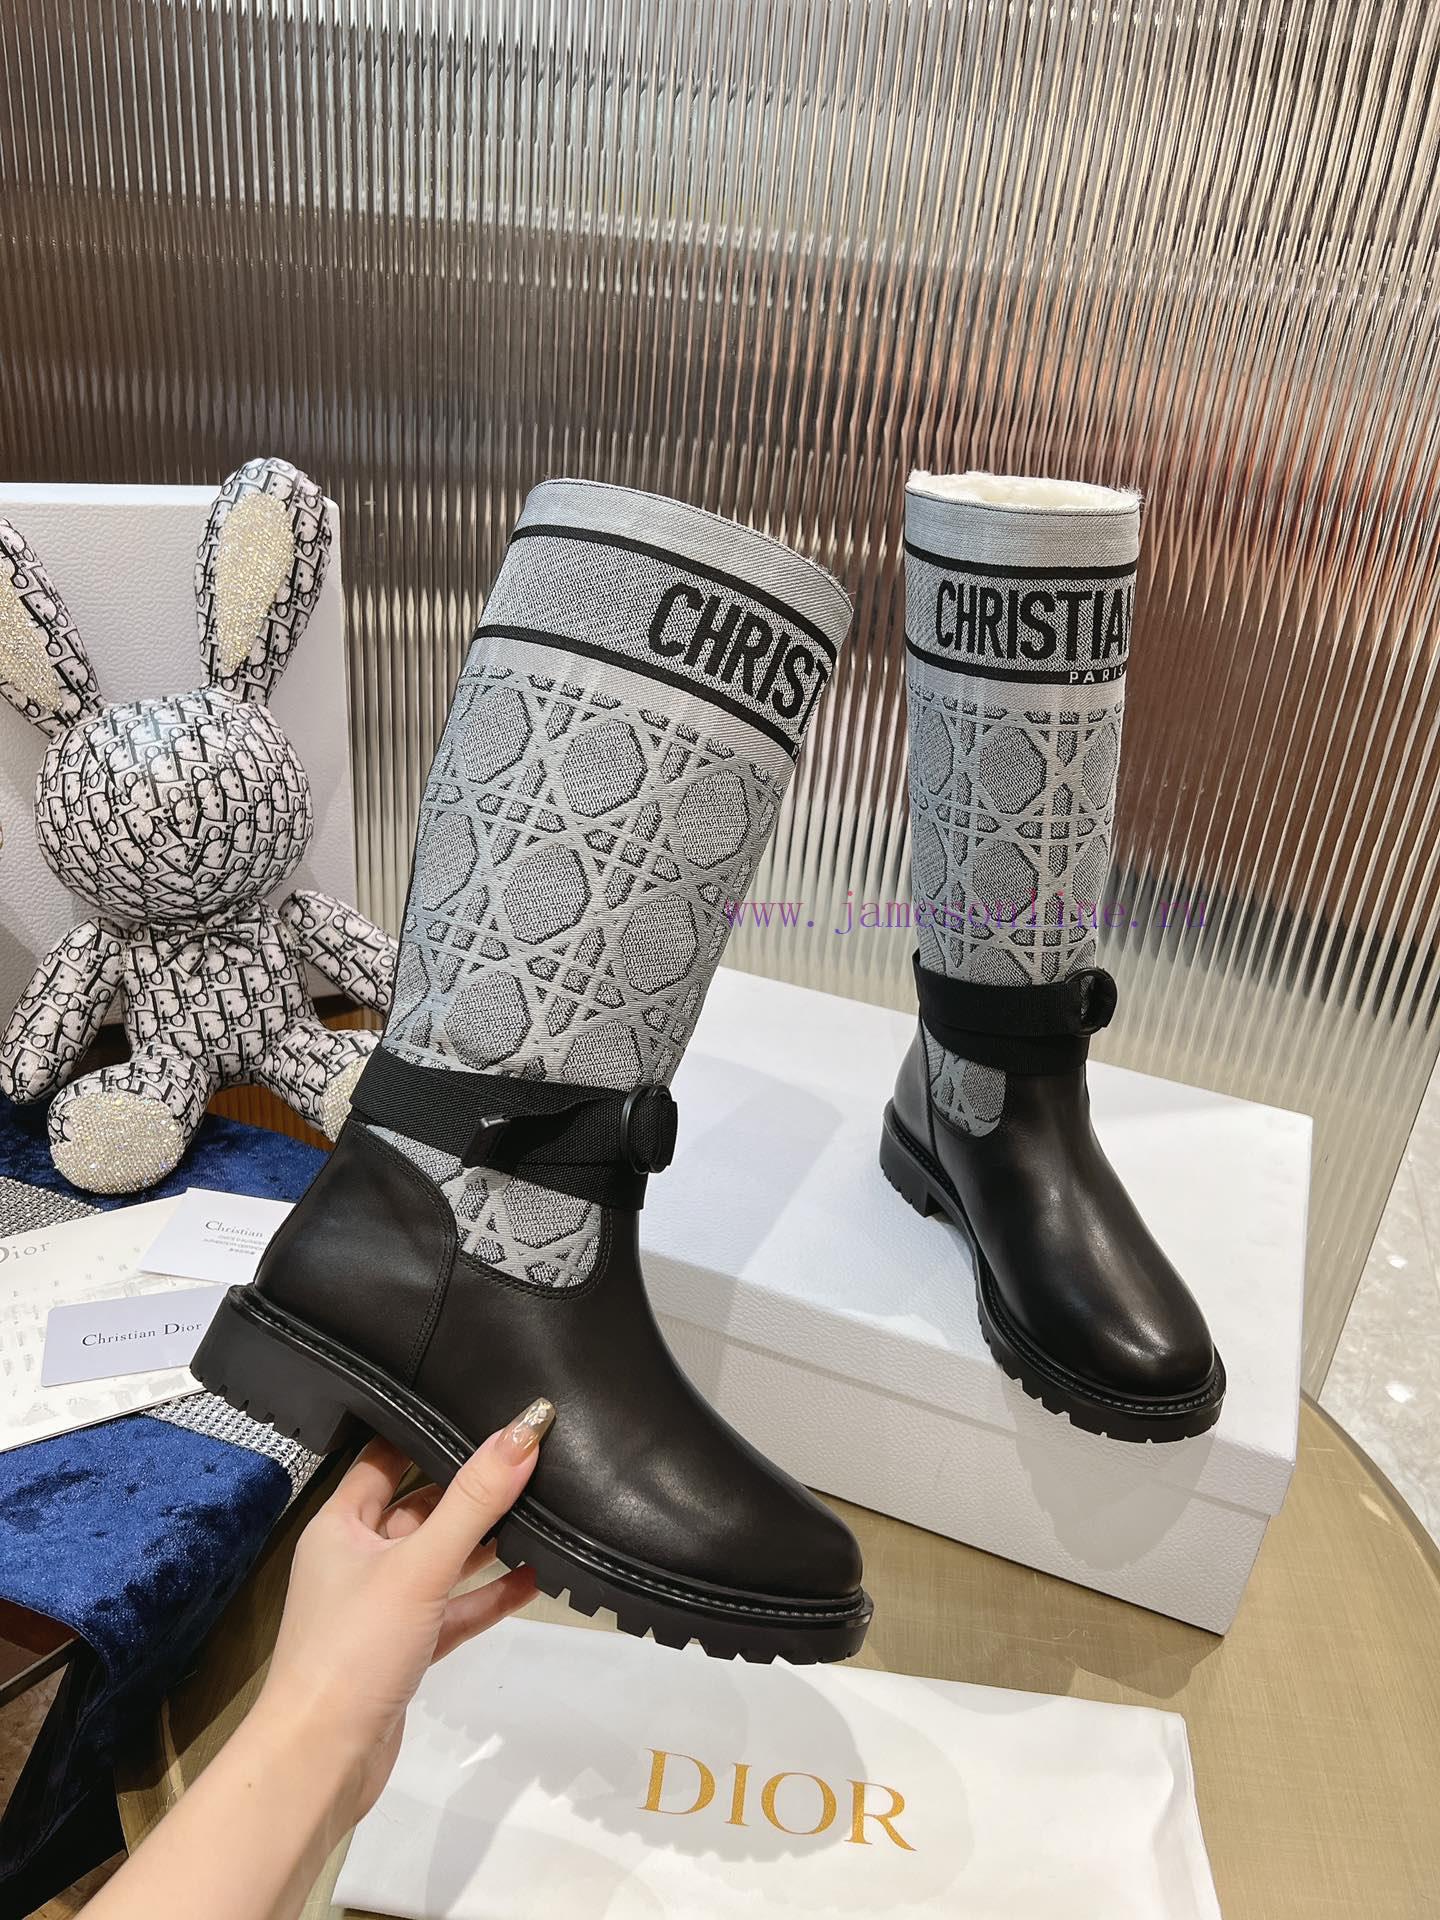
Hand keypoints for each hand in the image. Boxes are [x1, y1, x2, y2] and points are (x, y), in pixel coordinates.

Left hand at [250, 1398, 554, 1825]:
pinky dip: (487, 1595)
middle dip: (470, 1488)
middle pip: (420, 1507)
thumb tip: (526, 1428)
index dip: (429, 1431)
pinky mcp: (402, 1650)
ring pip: (439, 1560)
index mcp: (340, 1526)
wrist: (320, 1762)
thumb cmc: (354, 1649)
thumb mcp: (420, 1564)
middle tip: (531, 1457)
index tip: (482, 1408)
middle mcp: (356, 1559)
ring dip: (484, 1542)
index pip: (385, 1458)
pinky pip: (452, 1609)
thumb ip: (476, 1499)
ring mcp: (380, 1607)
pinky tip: (533, 1579)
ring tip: (544, 1512)